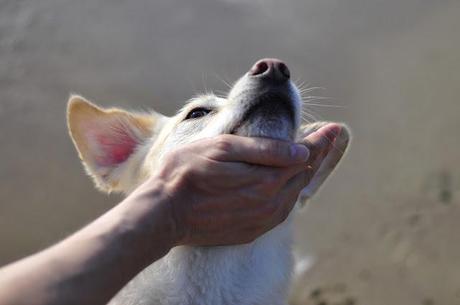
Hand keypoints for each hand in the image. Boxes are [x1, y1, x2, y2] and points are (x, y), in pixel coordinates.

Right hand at [145, 123, 339, 245]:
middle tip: (326, 139)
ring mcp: (261, 220)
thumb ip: (265, 150)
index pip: (304, 156)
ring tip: (309, 159)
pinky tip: (285, 185)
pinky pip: (280, 211)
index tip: (335, 129)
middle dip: (315, 154)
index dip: (321, 141)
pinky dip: (288, 193)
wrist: (164, 214)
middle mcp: (270, 204)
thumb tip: (301, 151)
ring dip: (302, 174)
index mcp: (266, 179)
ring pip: (293, 194)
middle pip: (302, 175)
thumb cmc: (187, 173)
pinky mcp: (250, 231)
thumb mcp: (223, 149)